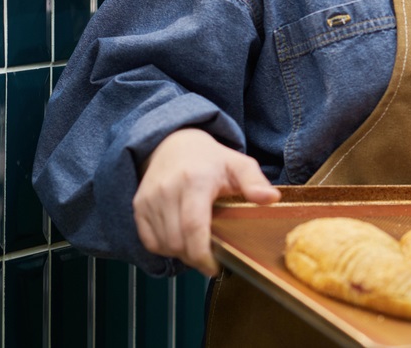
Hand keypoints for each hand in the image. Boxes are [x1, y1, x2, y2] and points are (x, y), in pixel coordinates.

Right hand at [133, 128, 280, 275]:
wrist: (173, 144)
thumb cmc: (210, 159)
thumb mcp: (238, 164)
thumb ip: (255, 182)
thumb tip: (272, 198)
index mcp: (195, 181)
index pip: (193, 227)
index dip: (203, 254)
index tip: (215, 268)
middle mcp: (167, 190)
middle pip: (177, 241)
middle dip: (195, 257)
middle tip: (211, 257)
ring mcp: (149, 199)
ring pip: (163, 244)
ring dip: (180, 254)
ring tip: (197, 246)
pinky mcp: (138, 206)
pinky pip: (149, 241)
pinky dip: (165, 248)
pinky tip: (180, 240)